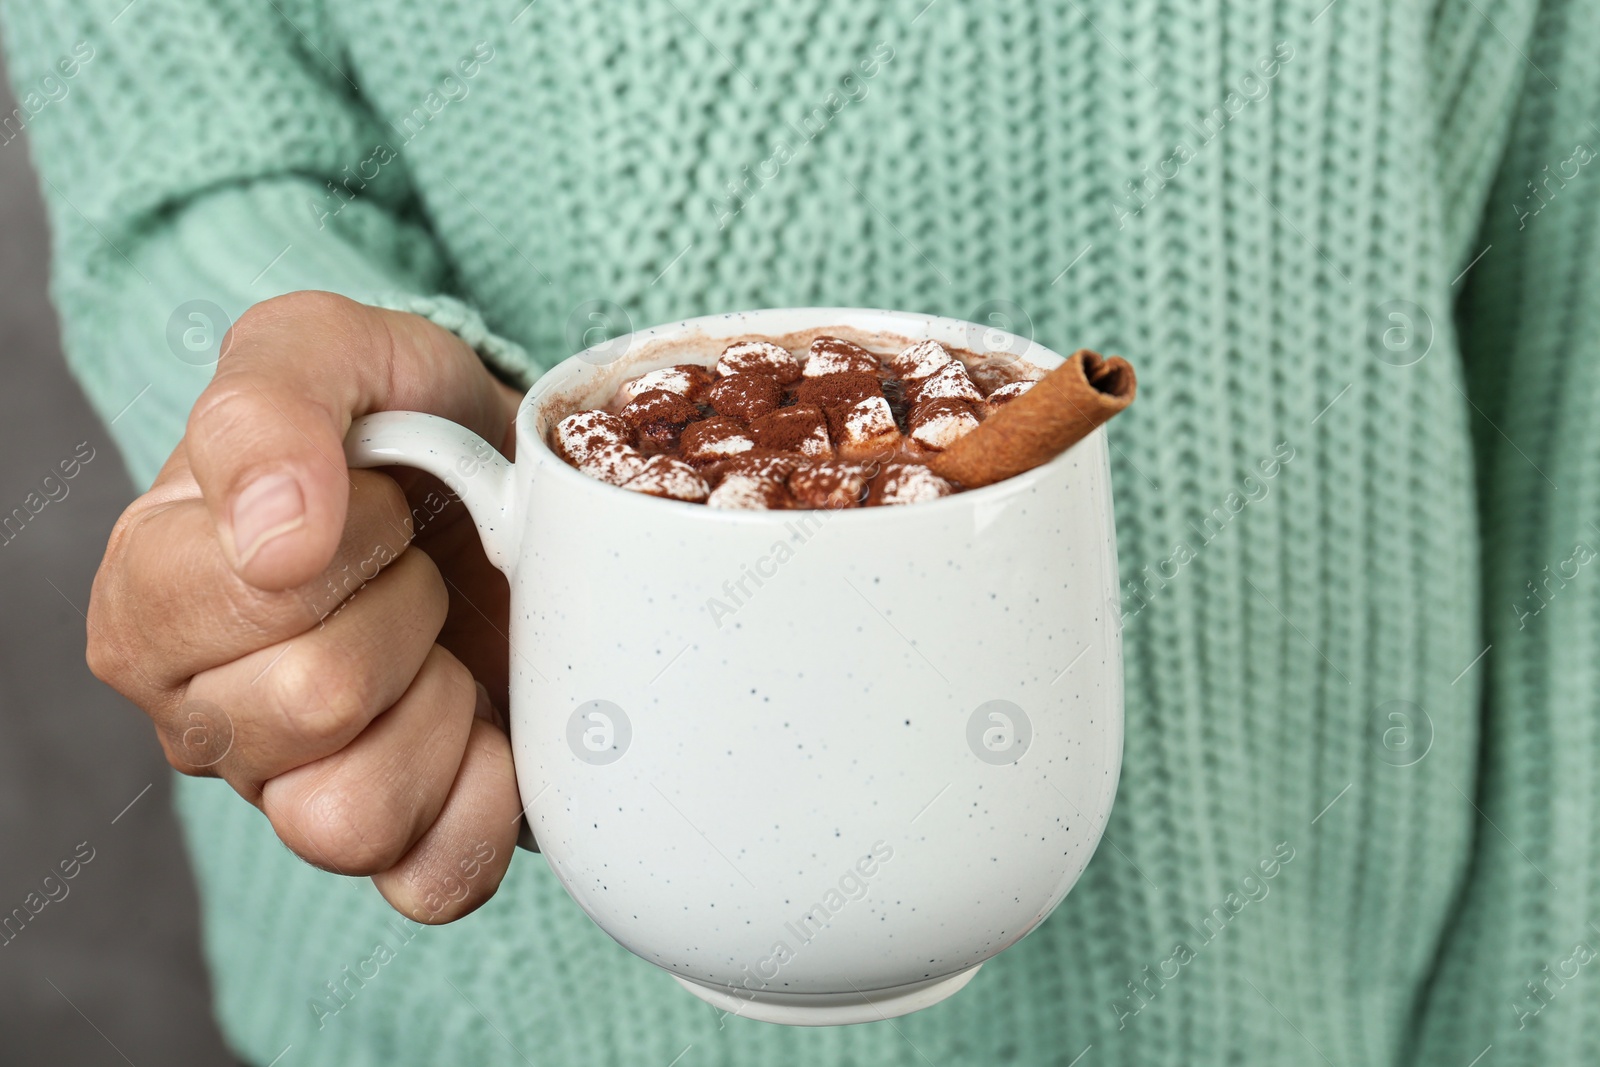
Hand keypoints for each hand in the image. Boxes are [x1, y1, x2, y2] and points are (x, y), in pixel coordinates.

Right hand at [87, 291, 523, 921]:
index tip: (384, 495)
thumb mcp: (328, 348)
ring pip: (348, 816)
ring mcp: (295, 795)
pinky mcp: (401, 847)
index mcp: (151, 600)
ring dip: (437, 706)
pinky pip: (432, 879)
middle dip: (405, 606)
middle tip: (420, 564)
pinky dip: (485, 799)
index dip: (353, 537)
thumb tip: (270, 538)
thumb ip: (271, 406)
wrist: (508, 483)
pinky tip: (489, 724)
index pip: (251, 600)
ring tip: (443, 643)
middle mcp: (203, 717)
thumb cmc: (400, 420)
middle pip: (312, 703)